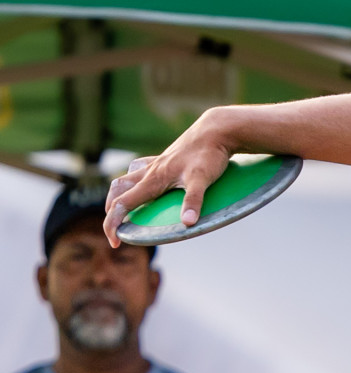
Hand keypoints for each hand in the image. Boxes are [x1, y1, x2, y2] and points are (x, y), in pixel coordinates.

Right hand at [103, 108, 237, 245]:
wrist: (216, 129)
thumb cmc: (209, 154)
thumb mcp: (202, 180)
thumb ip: (194, 200)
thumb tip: (188, 223)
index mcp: (153, 179)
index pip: (123, 204)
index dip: (113, 224)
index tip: (114, 242)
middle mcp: (150, 171)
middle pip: (118, 190)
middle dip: (111, 211)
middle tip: (115, 228)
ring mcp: (157, 163)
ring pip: (126, 178)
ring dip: (119, 194)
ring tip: (121, 208)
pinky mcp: (166, 158)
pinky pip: (141, 168)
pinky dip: (135, 179)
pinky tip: (143, 182)